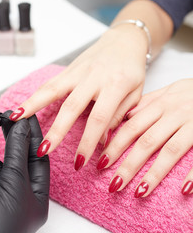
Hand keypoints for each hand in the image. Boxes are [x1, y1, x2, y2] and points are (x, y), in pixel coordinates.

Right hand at [0, 112, 49, 232]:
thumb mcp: (12, 182)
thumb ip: (16, 151)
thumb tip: (22, 125)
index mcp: (36, 196)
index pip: (38, 156)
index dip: (31, 134)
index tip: (24, 114)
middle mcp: (20, 200)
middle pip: (15, 162)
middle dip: (5, 146)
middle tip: (2, 121)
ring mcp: (0, 203)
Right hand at [9, 25, 147, 170]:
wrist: (125, 41)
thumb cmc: (132, 70)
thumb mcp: (136, 94)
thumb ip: (119, 116)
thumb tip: (102, 141)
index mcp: (116, 85)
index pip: (99, 119)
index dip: (88, 142)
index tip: (80, 161)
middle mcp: (94, 77)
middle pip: (71, 107)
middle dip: (57, 131)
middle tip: (44, 150)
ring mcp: (78, 71)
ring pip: (52, 90)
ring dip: (33, 106)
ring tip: (17, 120)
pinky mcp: (68, 69)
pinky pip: (48, 83)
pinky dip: (33, 96)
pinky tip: (21, 106)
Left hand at [101, 79, 192, 196]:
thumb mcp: (169, 91)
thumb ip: (146, 103)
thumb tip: (124, 116)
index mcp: (160, 104)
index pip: (131, 127)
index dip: (114, 145)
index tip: (101, 162)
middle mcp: (174, 114)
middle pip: (146, 143)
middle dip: (128, 165)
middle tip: (113, 184)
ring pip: (170, 151)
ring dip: (153, 174)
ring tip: (138, 193)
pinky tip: (183, 190)